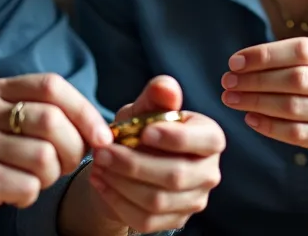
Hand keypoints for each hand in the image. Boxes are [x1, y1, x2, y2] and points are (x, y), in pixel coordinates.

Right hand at [0, 73, 113, 234]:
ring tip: (30, 180)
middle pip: (52, 120)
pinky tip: (11, 195)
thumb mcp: (2, 127)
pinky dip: (29, 197)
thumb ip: (42, 117)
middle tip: (64, 167)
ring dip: (49, 177)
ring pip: (45, 157)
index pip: (51, 85)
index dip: (84, 111)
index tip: (102, 137)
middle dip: (73, 150)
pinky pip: (28, 186)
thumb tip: (101, 129)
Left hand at [74, 76, 224, 234]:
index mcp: (210, 138)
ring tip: (97, 165)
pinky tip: (100, 183)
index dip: (177, 138)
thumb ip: (155, 96)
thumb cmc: (140, 130)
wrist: (126, 164)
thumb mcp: (144, 109)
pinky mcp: (175, 220)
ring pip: (158, 200)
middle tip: (102, 152)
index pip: (207, 141)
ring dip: (121, 183)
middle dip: (134, 164)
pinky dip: (117, 202)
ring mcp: (195, 200)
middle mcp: (209, 172)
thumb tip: (166, 87)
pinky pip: (145, 220)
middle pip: (176, 175)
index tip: (144, 132)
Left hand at [221, 37, 307, 163]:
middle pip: (295, 79)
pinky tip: (250, 118)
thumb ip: (290, 58)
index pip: (301, 50)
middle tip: (228, 82)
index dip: (264, 55)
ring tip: (231, 99)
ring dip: (255, 102)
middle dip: (255, 80)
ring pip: (292, 107)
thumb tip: (240, 65)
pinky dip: (268, 125)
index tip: (235, 62)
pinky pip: (295, 133)